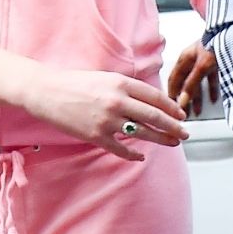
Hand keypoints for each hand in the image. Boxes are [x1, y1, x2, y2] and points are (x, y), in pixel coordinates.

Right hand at [22, 66, 188, 160]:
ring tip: (173, 143)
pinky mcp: (96, 135)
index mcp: (121, 83)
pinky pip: (121, 149)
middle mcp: (117, 101)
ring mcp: (107, 120)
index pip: (155, 97)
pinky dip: (133, 154)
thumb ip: (127, 88)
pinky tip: (141, 156)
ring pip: (143, 133)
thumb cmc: (75, 83)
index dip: (172, 107)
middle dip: (173, 126)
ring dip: (161, 139)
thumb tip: (149, 101)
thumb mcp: (105, 78)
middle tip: (186, 133)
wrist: (47, 92)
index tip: (181, 115)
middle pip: (154, 116)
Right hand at [168, 43, 218, 115]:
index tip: (172, 109)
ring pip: (197, 83)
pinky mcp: (216, 63)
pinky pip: (210, 80)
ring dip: (197, 97)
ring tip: (197, 111)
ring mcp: (204, 62)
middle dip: (185, 99)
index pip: (173, 80)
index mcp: (184, 59)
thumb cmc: (216, 44)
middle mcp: (192, 60)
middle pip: (185, 83)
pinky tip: (212, 98)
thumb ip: (192, 84)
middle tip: (185, 114)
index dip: (172, 94)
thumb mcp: (202, 66)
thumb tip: (183, 100)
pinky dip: (210, 90)